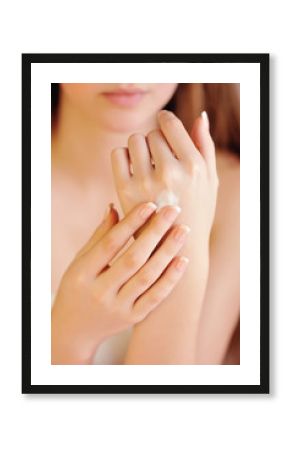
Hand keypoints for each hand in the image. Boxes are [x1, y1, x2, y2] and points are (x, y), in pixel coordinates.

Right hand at [51, 202, 189, 363]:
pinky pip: (155, 297)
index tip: (150, 204)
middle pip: (132, 259)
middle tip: (173, 210)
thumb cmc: (77, 288)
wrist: (76, 329)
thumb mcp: (79, 262)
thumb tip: (115, 207)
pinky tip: (183, 260)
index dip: (131, 223)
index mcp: (83, 274)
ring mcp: (117, 307)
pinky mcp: (132, 318)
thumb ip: (99, 237)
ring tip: (183, 230)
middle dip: (155, 232)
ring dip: (167, 252)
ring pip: (147, 277)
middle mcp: (100, 292)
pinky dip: (170, 279)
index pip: (110, 244)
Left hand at [111, 110, 218, 251]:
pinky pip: (118, 154)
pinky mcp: (127, 191)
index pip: (170, 124)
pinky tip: (133, 168)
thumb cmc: (198, 210)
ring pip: (134, 140)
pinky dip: (123, 156)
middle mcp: (170, 172)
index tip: (163, 124)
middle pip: (152, 133)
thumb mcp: (210, 179)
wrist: (177, 247)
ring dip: (139, 147)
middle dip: (155, 141)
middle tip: (159, 157)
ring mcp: (146, 182)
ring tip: (146, 162)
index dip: (165, 120)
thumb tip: (200, 116)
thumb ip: (205, 145)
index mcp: (193, 166)